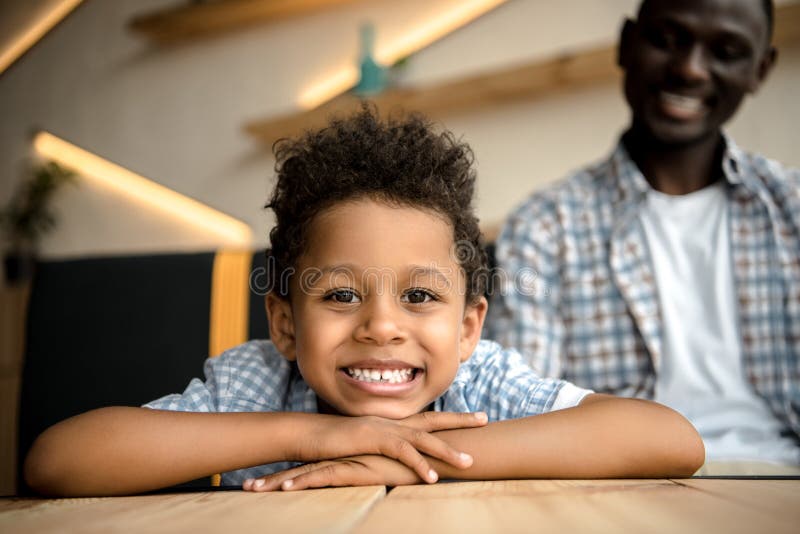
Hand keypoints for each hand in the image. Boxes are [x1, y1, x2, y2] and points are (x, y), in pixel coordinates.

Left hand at [243, 455, 418, 491]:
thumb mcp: (382, 472)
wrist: (426, 453)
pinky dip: (304, 482)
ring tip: (252, 490)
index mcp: (342, 461)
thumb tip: (358, 485)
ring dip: (277, 482)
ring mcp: (345, 462)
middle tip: (244, 488)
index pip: (308, 468)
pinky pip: (324, 477)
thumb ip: (368, 474)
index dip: (285, 475)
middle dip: (271, 480)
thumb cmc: (408, 465)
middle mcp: (339, 460)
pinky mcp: (355, 468)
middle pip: (298, 470)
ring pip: (304, 473)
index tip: (262, 483)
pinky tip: (286, 487)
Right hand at [294, 411, 485, 482]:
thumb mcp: (365, 445)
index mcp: (392, 423)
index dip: (451, 418)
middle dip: (460, 420)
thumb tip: (399, 458)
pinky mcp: (373, 439)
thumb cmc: (335, 443)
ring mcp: (383, 428)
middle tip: (485, 418)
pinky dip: (418, 464)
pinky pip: (401, 452)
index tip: (474, 416)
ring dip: (446, 451)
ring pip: (422, 438)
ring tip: (468, 463)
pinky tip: (432, 477)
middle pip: (432, 419)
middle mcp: (391, 422)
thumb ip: (384, 448)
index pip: (427, 418)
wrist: (309, 435)